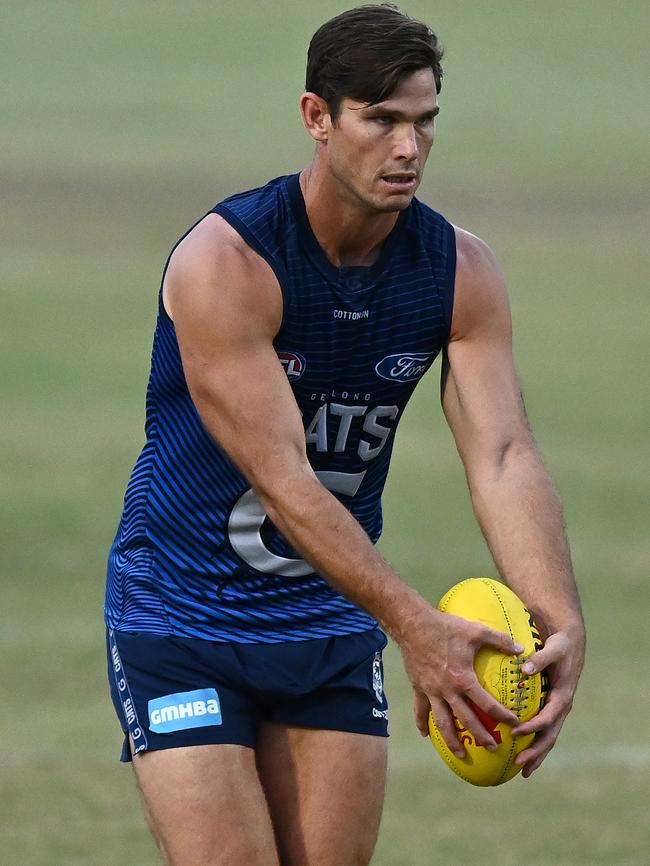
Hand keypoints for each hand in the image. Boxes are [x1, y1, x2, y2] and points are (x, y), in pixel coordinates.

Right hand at [399, 606, 522, 756]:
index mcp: (464, 679)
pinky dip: (422, 723)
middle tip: (493, 748)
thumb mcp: (476, 631)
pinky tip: (425, 734)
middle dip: (481, 736)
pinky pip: (420, 710)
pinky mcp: (418, 687)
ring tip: (461, 754)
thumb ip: (500, 640)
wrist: (413, 624)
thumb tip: (521, 649)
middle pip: (466, 720)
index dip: (503, 716)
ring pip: (442, 722)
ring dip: (452, 740)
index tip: (515, 723)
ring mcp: (431, 691)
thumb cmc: (446, 627)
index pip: (488, 704)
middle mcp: (448, 690)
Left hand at [511, 627, 585, 776]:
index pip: (548, 717)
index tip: (516, 732)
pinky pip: (543, 729)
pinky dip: (534, 742)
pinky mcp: (551, 708)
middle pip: (550, 735)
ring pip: (548, 737)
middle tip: (519, 765)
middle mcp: (561, 707)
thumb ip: (540, 659)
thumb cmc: (561, 646)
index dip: (534, 726)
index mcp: (563, 696)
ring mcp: (557, 710)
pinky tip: (519, 752)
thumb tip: (524, 668)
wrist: (571, 644)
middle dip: (536, 752)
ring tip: (522, 770)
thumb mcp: (554, 649)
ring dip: (536, 754)